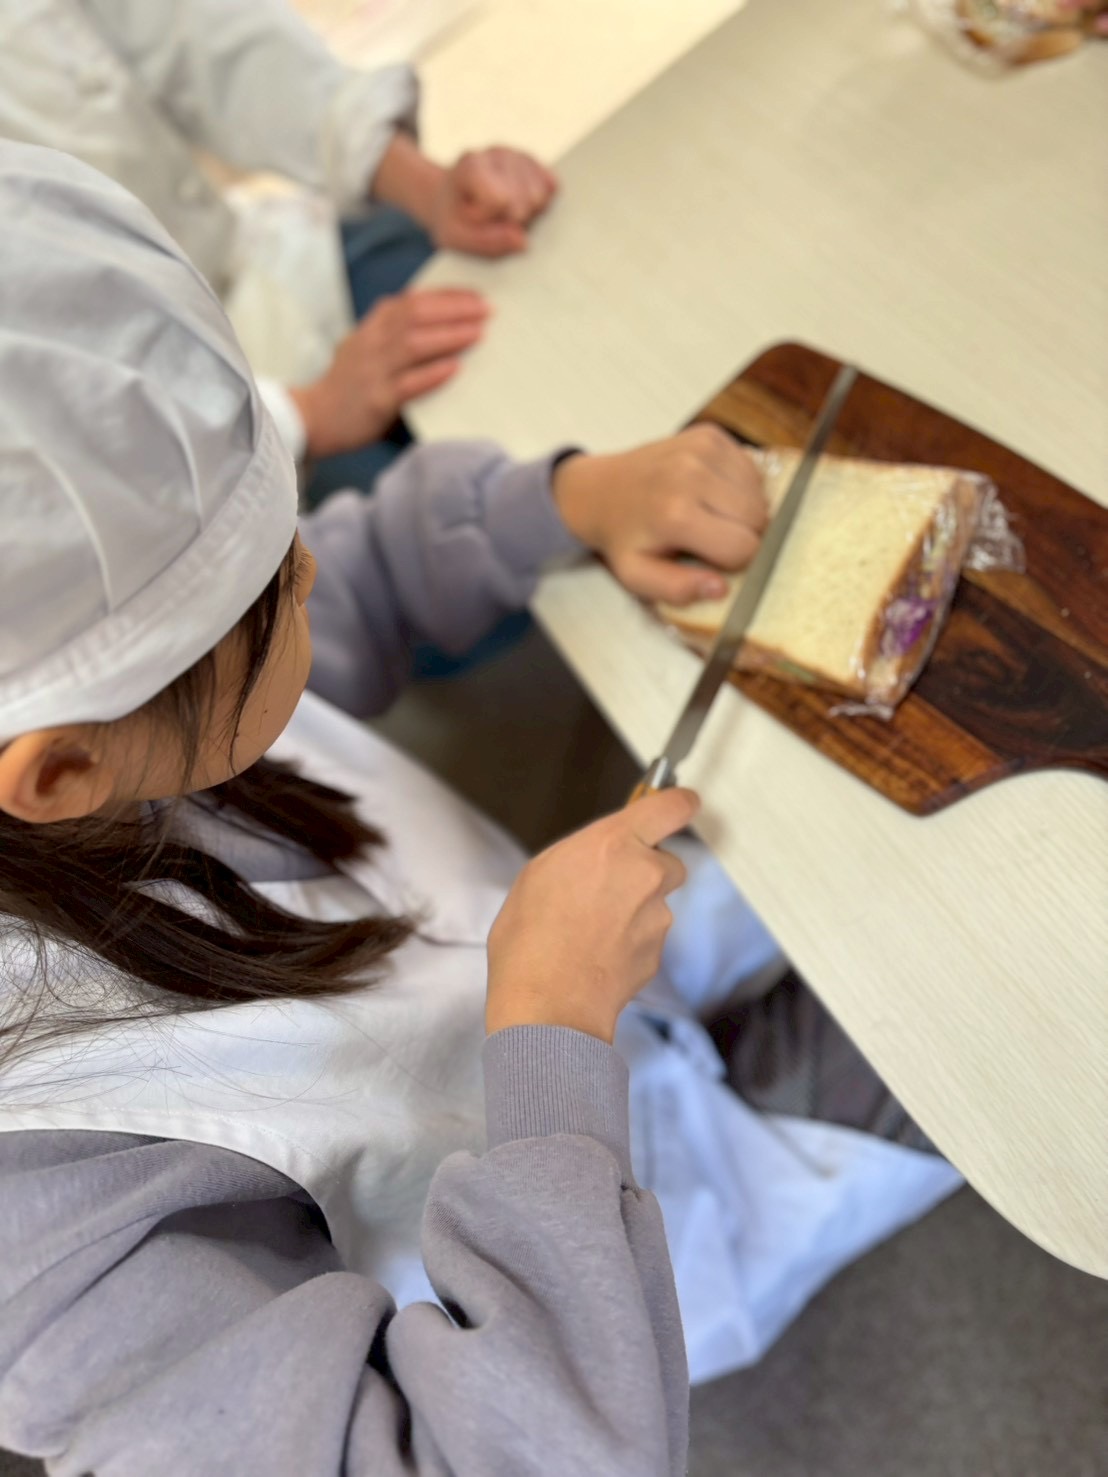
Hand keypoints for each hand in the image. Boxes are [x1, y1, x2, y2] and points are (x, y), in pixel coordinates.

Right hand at [290, 289, 487, 458]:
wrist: (315, 416)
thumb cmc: (351, 382)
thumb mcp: (369, 345)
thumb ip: (398, 332)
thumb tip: (446, 321)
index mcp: (373, 325)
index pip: (413, 300)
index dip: (446, 296)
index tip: (476, 295)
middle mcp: (372, 342)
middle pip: (416, 316)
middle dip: (454, 310)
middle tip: (486, 310)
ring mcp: (372, 370)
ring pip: (413, 345)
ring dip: (449, 337)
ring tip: (478, 334)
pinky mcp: (376, 400)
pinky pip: (407, 384)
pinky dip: (432, 374)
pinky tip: (455, 368)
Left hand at [429, 148, 558, 256]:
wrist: (448, 197)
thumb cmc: (452, 218)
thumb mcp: (455, 237)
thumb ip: (487, 242)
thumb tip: (523, 241)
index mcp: (471, 165)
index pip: (500, 200)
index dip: (489, 219)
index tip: (472, 217)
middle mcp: (497, 153)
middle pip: (526, 200)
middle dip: (512, 220)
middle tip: (490, 218)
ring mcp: (517, 154)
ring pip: (541, 196)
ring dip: (525, 214)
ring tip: (502, 211)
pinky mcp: (534, 162)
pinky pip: (552, 187)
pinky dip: (539, 205)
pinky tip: (519, 204)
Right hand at [486, 788, 699, 1042]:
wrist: (546, 1004)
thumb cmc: (530, 940)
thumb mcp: (538, 873)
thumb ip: (581, 853)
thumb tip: (598, 854)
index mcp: (614, 845)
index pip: (669, 808)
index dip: (677, 803)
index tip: (680, 802)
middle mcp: (645, 876)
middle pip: (667, 861)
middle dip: (645, 871)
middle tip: (605, 887)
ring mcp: (656, 917)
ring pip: (656, 903)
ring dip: (634, 910)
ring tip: (589, 929)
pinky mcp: (658, 952)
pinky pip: (649, 936)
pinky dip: (630, 942)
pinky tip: (596, 953)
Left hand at [552, 425, 767, 603]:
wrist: (600, 490)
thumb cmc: (625, 537)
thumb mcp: (637, 575)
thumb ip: (677, 589)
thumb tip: (721, 589)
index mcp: (676, 515)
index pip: (744, 547)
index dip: (735, 560)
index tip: (713, 557)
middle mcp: (692, 475)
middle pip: (758, 518)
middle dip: (743, 535)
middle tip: (713, 537)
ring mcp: (702, 449)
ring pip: (760, 493)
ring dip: (745, 510)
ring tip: (711, 514)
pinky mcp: (709, 435)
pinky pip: (751, 469)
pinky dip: (742, 486)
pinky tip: (713, 493)